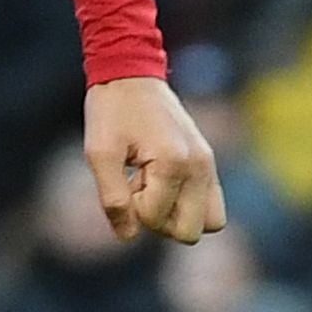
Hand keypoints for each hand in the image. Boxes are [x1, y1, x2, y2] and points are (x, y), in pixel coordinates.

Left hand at [84, 77, 225, 243]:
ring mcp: (209, 165)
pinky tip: (163, 183)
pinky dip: (188, 205)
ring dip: (177, 216)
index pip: (154, 219)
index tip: (124, 178)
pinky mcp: (209, 163)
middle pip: (189, 232)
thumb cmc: (111, 111)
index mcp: (174, 163)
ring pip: (208, 224)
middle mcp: (200, 167)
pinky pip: (212, 206)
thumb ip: (112, 198)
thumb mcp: (99, 154)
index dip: (131, 208)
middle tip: (139, 187)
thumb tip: (128, 237)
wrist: (131, 74)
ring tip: (153, 188)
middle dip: (159, 220)